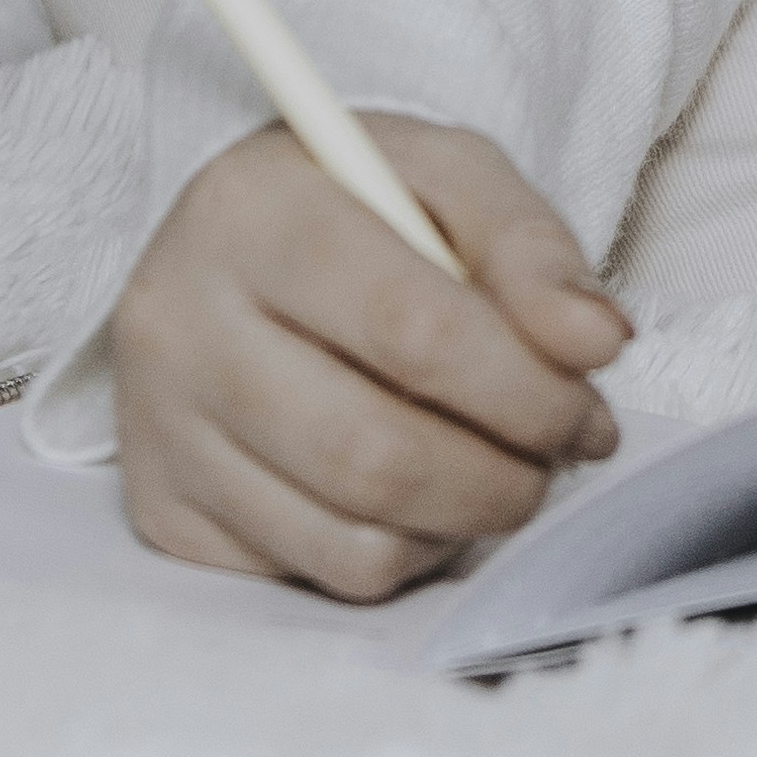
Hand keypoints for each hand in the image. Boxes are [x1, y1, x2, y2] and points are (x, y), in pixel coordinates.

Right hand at [107, 118, 627, 598]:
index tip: (586, 404)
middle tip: (556, 456)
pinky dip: (401, 554)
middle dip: (502, 476)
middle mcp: (179, 325)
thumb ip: (531, 249)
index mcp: (250, 214)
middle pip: (373, 455)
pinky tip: (415, 496)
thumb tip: (596, 343)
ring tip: (495, 470)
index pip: (411, 329)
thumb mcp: (446, 179)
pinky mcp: (165, 514)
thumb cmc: (355, 211)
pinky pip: (319, 577)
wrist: (229, 249)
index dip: (525, 387)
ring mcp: (159, 431)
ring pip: (350, 539)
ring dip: (463, 525)